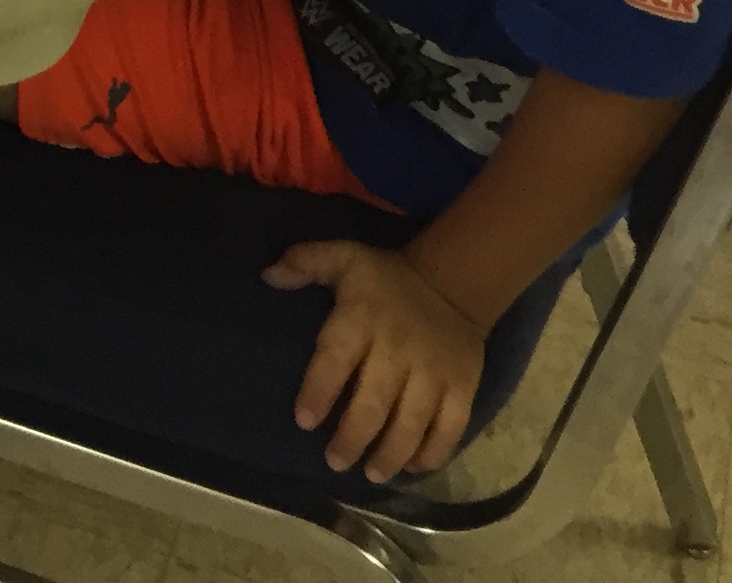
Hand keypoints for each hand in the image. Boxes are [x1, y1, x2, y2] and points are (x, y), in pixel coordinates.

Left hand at [265, 239, 485, 480]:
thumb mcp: (344, 257)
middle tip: (335, 461)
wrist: (452, 284)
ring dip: (391, 453)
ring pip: (412, 421)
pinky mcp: (462, 388)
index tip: (304, 421)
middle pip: (374, 401)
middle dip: (353, 437)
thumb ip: (306, 263)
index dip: (319, 391)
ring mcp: (434, 373)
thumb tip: (268, 276)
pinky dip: (433, 452)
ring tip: (372, 474)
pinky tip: (413, 468)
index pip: (336, 359)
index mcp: (362, 319)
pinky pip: (450, 427)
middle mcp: (398, 350)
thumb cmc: (384, 279)